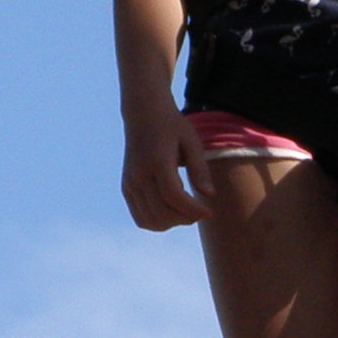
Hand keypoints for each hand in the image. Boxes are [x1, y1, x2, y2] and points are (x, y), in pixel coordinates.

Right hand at [121, 95, 211, 229]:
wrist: (143, 114)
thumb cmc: (172, 126)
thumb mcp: (192, 142)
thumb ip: (199, 169)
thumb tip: (209, 195)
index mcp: (157, 161)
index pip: (174, 197)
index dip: (193, 210)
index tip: (209, 212)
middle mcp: (139, 175)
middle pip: (161, 213)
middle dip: (185, 219)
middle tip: (200, 211)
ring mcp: (130, 183)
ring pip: (149, 220)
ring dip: (171, 223)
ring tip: (186, 211)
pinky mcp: (127, 188)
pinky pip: (140, 217)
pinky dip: (157, 221)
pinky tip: (173, 211)